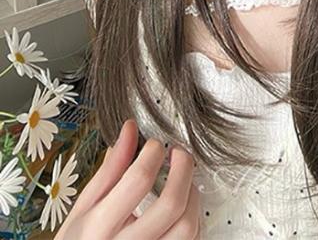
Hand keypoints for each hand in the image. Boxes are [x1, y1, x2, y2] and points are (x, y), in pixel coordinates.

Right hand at [55, 118, 200, 238]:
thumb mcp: (84, 206)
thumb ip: (110, 169)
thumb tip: (130, 131)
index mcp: (100, 226)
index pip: (139, 180)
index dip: (153, 153)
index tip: (155, 145)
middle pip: (172, 204)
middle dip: (183, 169)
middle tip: (179, 154)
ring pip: (187, 227)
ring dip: (192, 195)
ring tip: (183, 181)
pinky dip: (193, 219)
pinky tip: (183, 207)